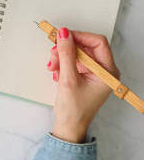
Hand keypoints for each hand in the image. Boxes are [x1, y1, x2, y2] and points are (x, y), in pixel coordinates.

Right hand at [47, 27, 119, 142]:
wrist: (68, 125)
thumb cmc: (74, 109)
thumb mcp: (68, 79)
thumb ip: (66, 54)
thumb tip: (63, 34)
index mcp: (107, 71)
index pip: (98, 43)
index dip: (79, 37)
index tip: (63, 36)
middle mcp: (103, 70)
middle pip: (85, 47)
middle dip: (66, 49)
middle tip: (53, 55)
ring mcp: (93, 72)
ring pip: (76, 53)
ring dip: (61, 57)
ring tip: (53, 67)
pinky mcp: (83, 74)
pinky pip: (72, 60)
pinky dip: (61, 63)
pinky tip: (56, 73)